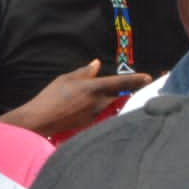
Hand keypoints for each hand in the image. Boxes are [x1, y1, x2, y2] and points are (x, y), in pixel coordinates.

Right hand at [0, 61, 150, 136]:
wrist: (40, 122)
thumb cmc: (50, 97)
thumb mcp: (66, 79)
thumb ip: (84, 72)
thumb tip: (96, 64)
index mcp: (94, 88)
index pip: (120, 82)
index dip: (136, 80)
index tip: (148, 78)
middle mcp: (98, 103)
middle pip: (117, 94)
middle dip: (121, 90)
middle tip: (122, 85)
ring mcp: (95, 115)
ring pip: (107, 104)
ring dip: (106, 99)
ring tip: (89, 95)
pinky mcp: (89, 124)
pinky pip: (98, 113)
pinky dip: (96, 108)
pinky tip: (80, 107)